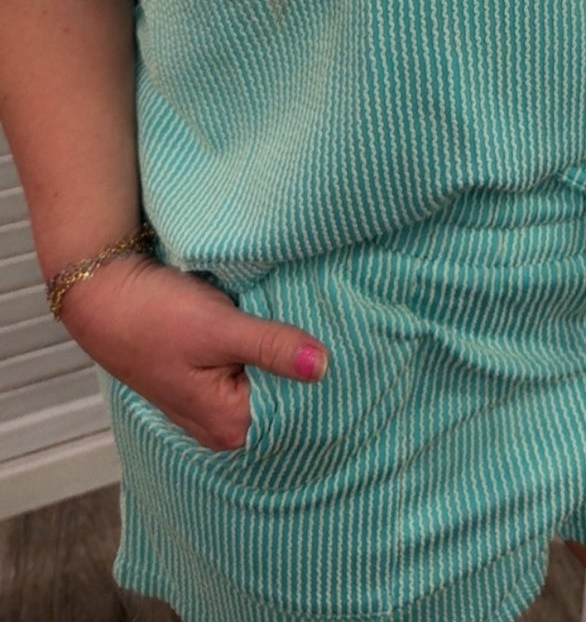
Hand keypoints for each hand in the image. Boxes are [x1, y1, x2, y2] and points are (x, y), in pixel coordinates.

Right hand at [58, 253, 328, 451]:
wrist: (105, 294)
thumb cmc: (157, 315)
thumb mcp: (221, 327)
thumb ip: (273, 347)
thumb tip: (325, 366)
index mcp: (230, 427)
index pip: (299, 410)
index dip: (322, 378)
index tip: (344, 344)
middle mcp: (220, 426)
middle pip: (283, 399)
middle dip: (301, 366)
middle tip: (331, 327)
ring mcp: (210, 406)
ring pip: (265, 383)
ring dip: (280, 356)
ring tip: (308, 323)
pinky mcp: (203, 381)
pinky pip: (247, 372)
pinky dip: (260, 351)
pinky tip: (273, 327)